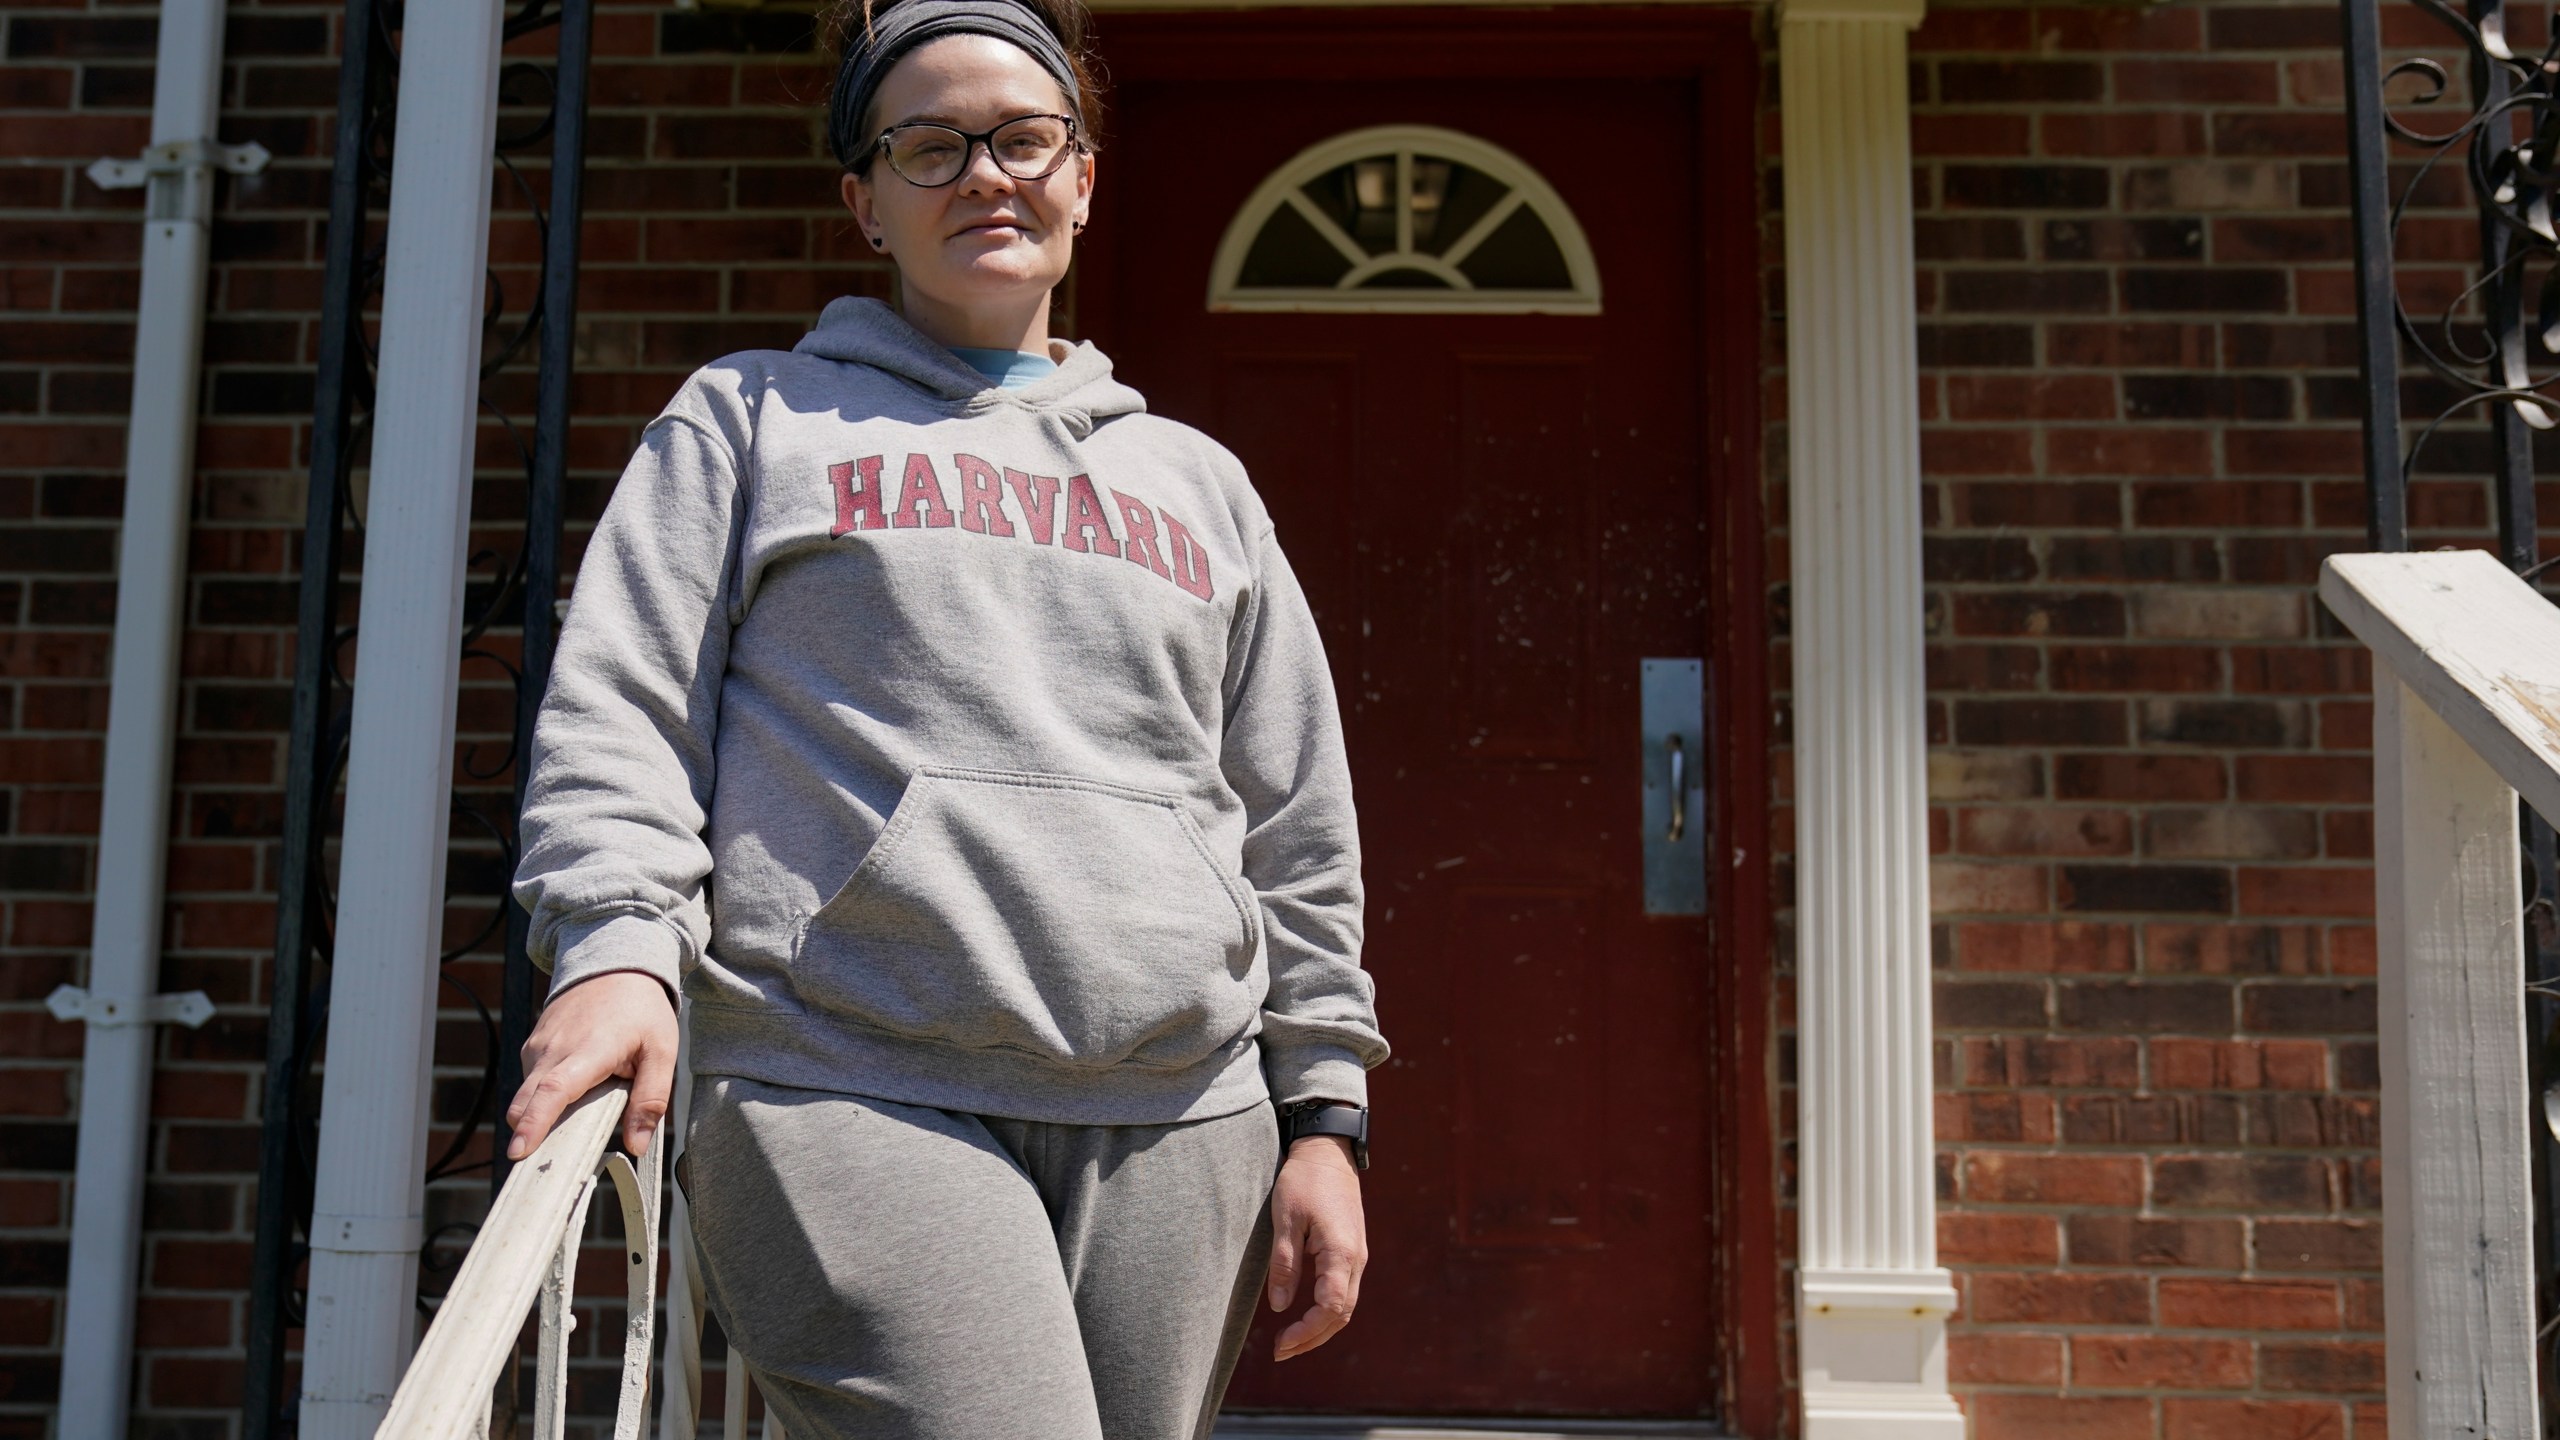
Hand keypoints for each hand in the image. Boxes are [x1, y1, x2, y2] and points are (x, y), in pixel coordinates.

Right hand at [506, 970, 677, 1159]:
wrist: (616, 963)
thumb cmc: (641, 1009)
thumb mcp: (662, 1051)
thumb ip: (651, 1099)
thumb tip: (636, 1146)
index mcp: (589, 1050)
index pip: (554, 1090)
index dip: (535, 1123)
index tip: (518, 1151)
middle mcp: (554, 1048)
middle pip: (527, 1102)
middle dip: (528, 1135)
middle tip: (541, 1168)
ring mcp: (539, 1045)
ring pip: (527, 1095)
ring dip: (541, 1114)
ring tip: (575, 1118)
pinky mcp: (533, 1045)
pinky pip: (531, 1081)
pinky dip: (544, 1097)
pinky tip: (573, 1092)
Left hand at [1265, 1134, 1367, 1360]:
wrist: (1328, 1152)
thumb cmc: (1303, 1181)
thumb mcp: (1285, 1220)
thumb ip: (1284, 1264)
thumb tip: (1281, 1307)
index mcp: (1341, 1252)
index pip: (1330, 1308)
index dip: (1306, 1331)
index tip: (1280, 1342)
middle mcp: (1356, 1259)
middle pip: (1341, 1314)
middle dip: (1312, 1338)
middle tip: (1279, 1351)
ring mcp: (1358, 1256)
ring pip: (1346, 1306)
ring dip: (1320, 1328)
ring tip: (1290, 1342)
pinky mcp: (1353, 1251)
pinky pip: (1345, 1291)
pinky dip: (1327, 1312)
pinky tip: (1306, 1316)